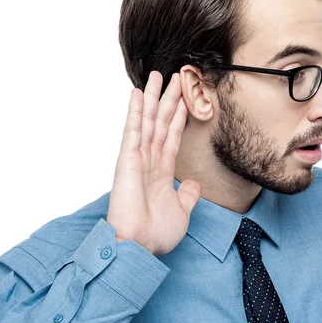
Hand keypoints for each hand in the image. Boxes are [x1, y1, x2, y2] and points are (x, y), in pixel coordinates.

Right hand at [106, 71, 201, 255]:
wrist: (139, 246)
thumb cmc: (156, 234)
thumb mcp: (182, 211)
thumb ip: (188, 194)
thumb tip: (194, 182)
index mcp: (162, 171)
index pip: (172, 136)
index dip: (179, 116)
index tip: (185, 98)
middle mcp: (150, 160)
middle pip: (161, 123)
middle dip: (168, 100)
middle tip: (175, 77)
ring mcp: (138, 158)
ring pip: (148, 121)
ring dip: (153, 98)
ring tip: (157, 76)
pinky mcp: (127, 159)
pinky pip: (132, 130)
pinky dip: (135, 111)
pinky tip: (137, 94)